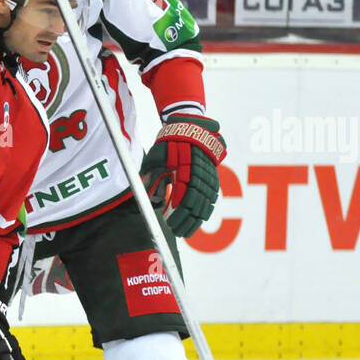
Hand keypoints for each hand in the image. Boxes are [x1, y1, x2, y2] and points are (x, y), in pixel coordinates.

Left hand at [140, 115, 225, 238]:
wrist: (191, 126)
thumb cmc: (170, 142)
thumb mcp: (156, 156)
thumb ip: (151, 174)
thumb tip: (145, 192)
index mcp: (187, 170)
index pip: (185, 198)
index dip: (179, 214)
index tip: (170, 225)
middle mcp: (201, 175)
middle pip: (196, 205)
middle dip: (186, 222)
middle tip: (176, 233)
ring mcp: (209, 177)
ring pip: (206, 204)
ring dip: (196, 220)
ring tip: (185, 232)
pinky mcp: (213, 177)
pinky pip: (212, 198)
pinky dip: (206, 211)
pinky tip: (199, 220)